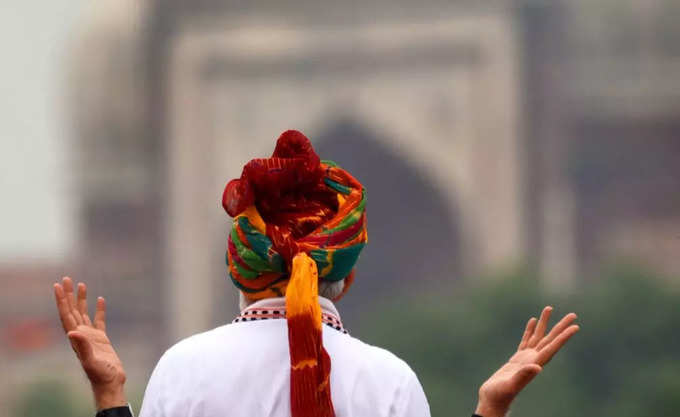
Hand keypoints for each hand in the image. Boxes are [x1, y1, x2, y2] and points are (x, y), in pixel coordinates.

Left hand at [53, 276, 127, 409]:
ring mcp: (91, 336)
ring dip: (81, 300)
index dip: (61, 301)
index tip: (58, 286)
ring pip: (83, 313)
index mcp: (76, 338)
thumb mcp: (91, 360)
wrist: (111, 382)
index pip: (66, 315)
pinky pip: (98, 320)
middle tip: (67, 278)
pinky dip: (98, 310)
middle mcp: (80, 335)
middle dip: (68, 295)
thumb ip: (82, 346)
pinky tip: (100, 300)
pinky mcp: (101, 339)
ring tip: (81, 284)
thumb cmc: (100, 374)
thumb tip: (72, 332)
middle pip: (72, 311)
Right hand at [475, 306, 579, 416]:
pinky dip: (530, 330)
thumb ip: (523, 375)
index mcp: (535, 364)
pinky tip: (532, 321)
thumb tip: (537, 367)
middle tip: (573, 314)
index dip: (564, 337)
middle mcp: (534, 360)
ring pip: (538, 337)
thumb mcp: (511, 384)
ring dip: (545, 324)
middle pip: (550, 340)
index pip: (552, 347)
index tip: (575, 326)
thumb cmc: (500, 395)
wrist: (493, 401)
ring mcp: (525, 359)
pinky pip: (526, 340)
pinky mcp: (516, 359)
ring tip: (549, 309)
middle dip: (561, 327)